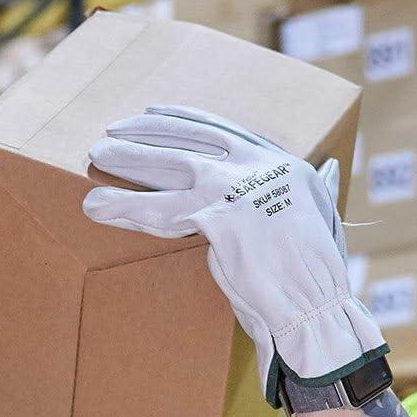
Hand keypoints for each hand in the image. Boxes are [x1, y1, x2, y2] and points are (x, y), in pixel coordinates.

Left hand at [82, 106, 386, 406]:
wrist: (317, 305)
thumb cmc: (317, 275)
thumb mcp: (320, 217)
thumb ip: (306, 191)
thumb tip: (318, 174)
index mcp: (283, 163)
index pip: (222, 129)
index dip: (182, 119)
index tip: (153, 111)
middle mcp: (259, 166)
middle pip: (188, 138)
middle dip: (146, 132)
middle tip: (113, 132)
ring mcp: (237, 189)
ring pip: (167, 165)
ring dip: (128, 159)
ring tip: (96, 157)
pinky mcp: (215, 218)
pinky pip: (158, 210)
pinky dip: (123, 207)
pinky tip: (96, 205)